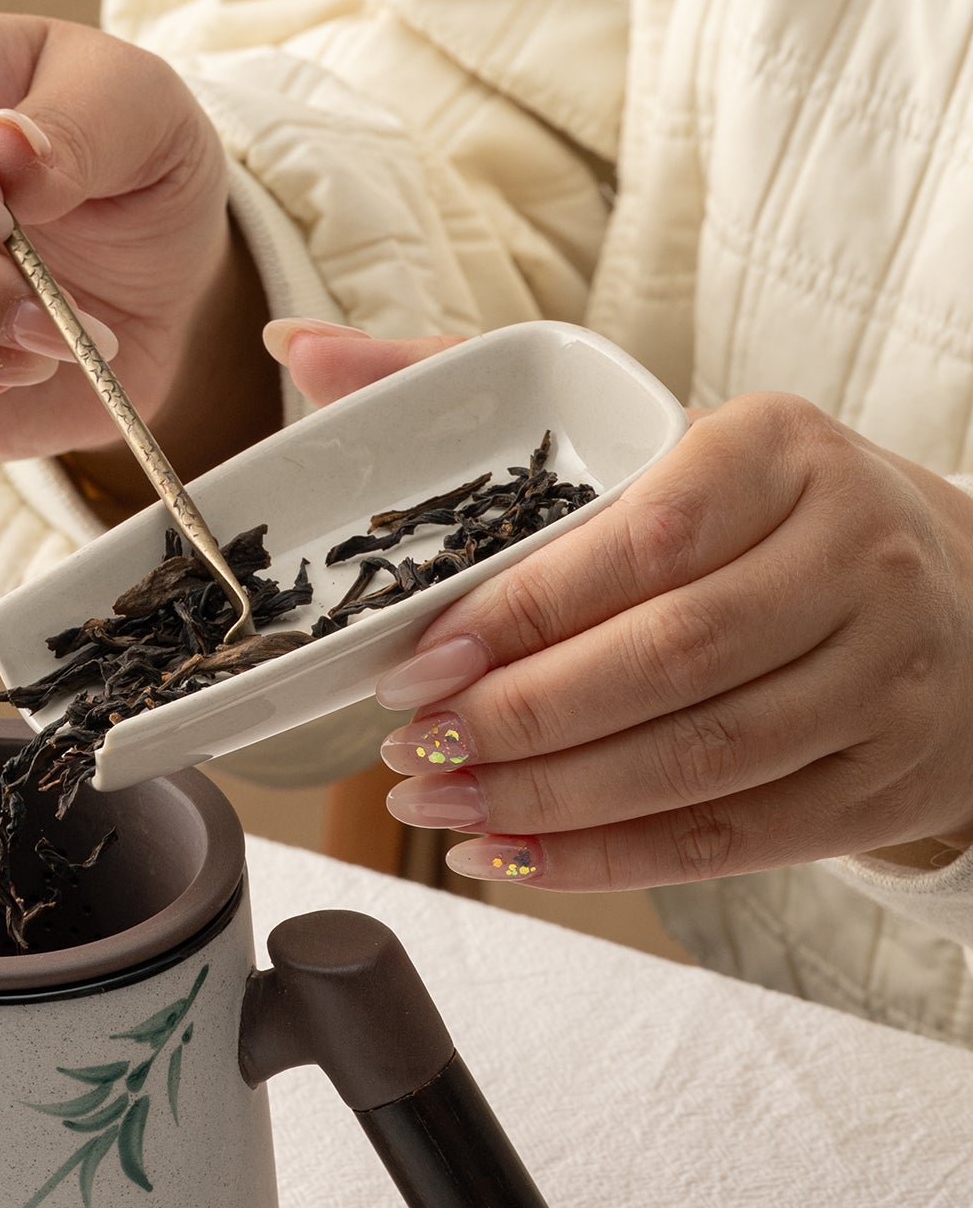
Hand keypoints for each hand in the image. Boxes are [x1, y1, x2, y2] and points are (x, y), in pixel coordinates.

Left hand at [268, 322, 972, 886]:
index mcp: (780, 451)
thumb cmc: (755, 517)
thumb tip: (299, 349)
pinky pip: (729, 838)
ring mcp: (883, 677)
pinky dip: (605, 858)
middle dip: (515, 719)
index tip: (415, 665)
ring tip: (434, 803)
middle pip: (666, 661)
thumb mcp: (648, 438)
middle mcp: (852, 558)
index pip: (643, 539)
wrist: (955, 596)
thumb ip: (470, 392)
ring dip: (544, 799)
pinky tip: (509, 852)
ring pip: (695, 760)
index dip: (519, 614)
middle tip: (410, 748)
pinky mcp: (879, 778)